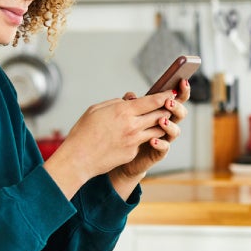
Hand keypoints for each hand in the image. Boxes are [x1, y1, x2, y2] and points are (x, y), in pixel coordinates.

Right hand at [43, 89, 175, 197]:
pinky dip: (145, 137)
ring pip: (157, 130)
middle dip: (166, 109)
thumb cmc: (83, 131)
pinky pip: (144, 141)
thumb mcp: (96, 109)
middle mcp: (132, 126)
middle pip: (160, 115)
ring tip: (159, 120)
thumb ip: (116, 103)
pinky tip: (139, 135)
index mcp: (123, 111)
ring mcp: (134, 141)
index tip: (172, 93)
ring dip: (160, 124)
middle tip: (169, 105)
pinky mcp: (133, 152)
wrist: (79, 158)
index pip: (152, 101)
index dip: (165, 96)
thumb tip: (129, 101)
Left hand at [112, 79, 190, 181]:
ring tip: (161, 120)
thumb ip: (130, 104)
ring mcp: (164, 138)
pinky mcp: (159, 152)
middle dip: (177, 106)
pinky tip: (152, 140)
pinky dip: (160, 143)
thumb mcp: (127, 113)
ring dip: (170, 124)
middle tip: (169, 102)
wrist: (120, 153)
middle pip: (180, 113)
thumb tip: (131, 96)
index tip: (182, 81)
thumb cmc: (125, 130)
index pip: (176, 98)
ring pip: (175, 130)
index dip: (182, 90)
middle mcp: (167, 123)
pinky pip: (164, 148)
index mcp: (162, 111)